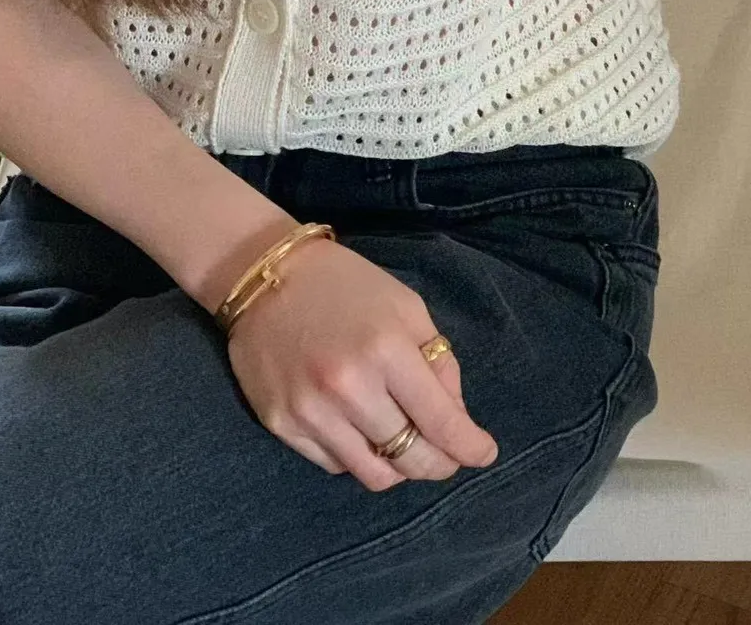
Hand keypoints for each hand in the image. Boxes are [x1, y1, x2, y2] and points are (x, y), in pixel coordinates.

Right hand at [224, 236, 499, 488]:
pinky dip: (358, 456)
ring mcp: (311, 411)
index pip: (441, 421)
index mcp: (387, 350)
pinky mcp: (281, 425)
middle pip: (410, 458)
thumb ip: (438, 362)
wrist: (265, 277)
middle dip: (440, 464)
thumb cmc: (347, 287)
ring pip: (373, 474)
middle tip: (449, 457)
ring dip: (399, 468)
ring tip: (406, 446)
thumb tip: (455, 418)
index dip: (469, 446)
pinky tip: (361, 431)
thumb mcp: (406, 308)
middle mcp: (348, 387)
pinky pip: (335, 465)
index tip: (485, 453)